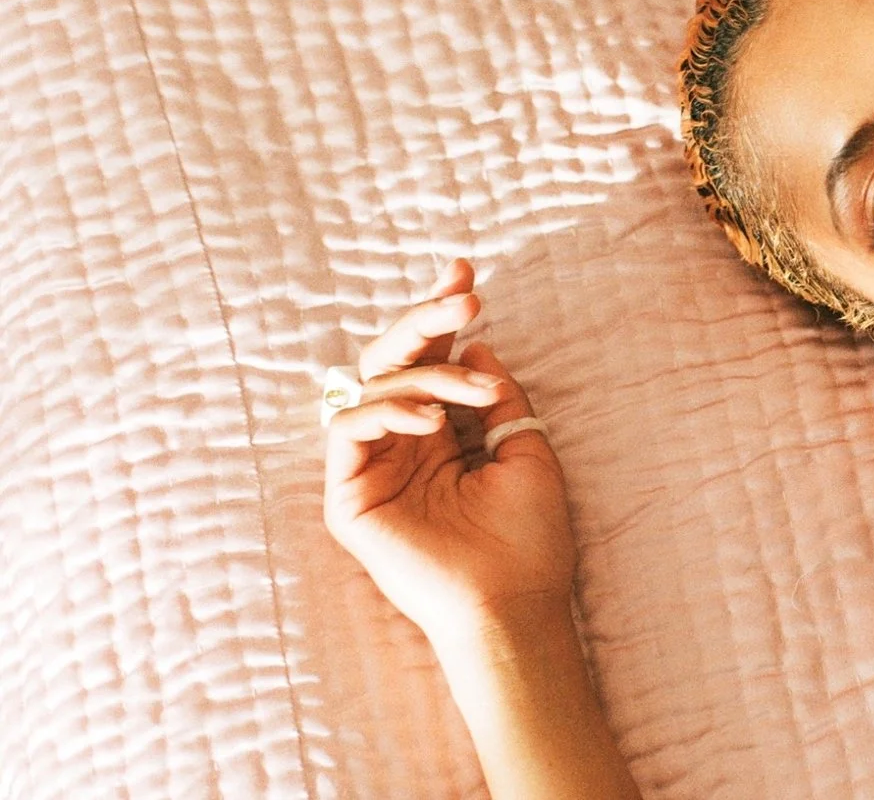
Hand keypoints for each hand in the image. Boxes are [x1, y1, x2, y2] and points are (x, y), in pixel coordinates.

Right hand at [322, 258, 576, 641]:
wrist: (514, 601)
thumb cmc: (528, 537)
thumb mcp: (526, 447)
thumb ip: (498, 397)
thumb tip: (479, 343)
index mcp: (443, 433)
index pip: (431, 359)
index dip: (441, 313)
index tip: (465, 272)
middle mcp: (403, 444)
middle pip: (391, 360)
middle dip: (425, 320)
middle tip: (463, 297)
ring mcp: (374, 468)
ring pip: (373, 384)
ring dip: (428, 373)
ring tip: (476, 389)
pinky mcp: (349, 497)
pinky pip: (345, 429)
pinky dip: (386, 410)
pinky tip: (431, 422)